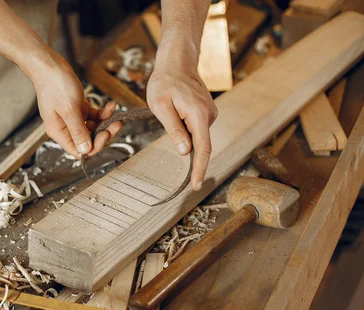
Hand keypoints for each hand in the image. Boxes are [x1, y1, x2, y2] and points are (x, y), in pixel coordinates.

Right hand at [31, 53, 122, 157]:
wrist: (49, 64)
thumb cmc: (55, 85)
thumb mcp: (69, 109)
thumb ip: (78, 131)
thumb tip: (85, 151)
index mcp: (59, 132)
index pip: (78, 150)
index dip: (94, 146)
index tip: (106, 134)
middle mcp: (65, 128)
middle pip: (88, 140)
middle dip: (104, 133)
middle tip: (117, 124)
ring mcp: (71, 118)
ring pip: (92, 128)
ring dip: (105, 122)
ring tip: (115, 112)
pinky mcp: (77, 108)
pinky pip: (92, 116)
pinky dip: (102, 112)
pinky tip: (110, 105)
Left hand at [147, 55, 217, 190]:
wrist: (176, 62)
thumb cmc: (165, 83)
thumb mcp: (161, 106)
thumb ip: (174, 129)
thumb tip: (185, 152)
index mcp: (198, 114)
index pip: (203, 148)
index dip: (200, 169)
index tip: (196, 185)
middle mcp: (209, 115)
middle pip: (200, 143)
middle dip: (189, 152)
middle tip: (173, 139)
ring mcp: (210, 113)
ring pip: (197, 135)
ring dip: (183, 134)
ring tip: (170, 110)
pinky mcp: (206, 112)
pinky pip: (196, 128)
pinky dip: (186, 129)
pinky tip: (176, 111)